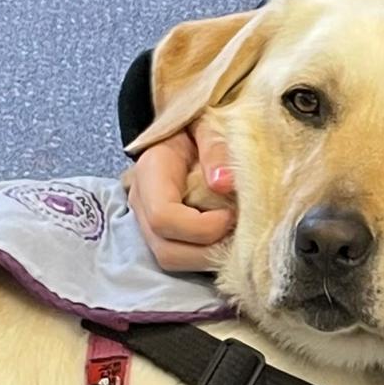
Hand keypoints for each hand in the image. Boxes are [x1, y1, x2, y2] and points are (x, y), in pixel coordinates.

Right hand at [127, 122, 235, 271]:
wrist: (183, 131)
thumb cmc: (196, 126)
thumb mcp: (207, 124)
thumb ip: (215, 147)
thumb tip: (224, 182)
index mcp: (150, 173)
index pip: (163, 217)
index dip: (201, 227)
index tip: (231, 214)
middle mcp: (142, 203)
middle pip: (166, 250)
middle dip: (209, 250)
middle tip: (241, 232)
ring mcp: (148, 223)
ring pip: (172, 260)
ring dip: (210, 257)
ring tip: (238, 237)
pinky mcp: (163, 234)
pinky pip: (181, 258)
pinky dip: (208, 256)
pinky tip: (230, 240)